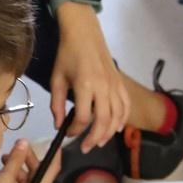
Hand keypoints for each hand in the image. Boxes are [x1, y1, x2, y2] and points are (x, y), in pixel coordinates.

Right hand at [0, 138, 58, 182]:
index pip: (53, 169)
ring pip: (27, 179)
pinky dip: (13, 177)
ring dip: (18, 167)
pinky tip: (2, 172)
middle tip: (19, 146)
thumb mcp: (6, 178)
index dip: (54, 155)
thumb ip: (16, 159)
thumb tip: (24, 143)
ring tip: (6, 158)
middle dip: (29, 159)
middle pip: (38, 173)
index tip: (54, 144)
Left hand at [49, 6, 128, 151]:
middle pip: (104, 120)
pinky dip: (123, 119)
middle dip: (95, 138)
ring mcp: (115, 85)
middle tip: (85, 148)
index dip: (75, 130)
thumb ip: (57, 104)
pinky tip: (117, 128)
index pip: (83, 117)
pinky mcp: (121, 83)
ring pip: (118, 116)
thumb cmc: (67, 55)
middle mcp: (103, 87)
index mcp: (85, 85)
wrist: (85, 34)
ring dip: (109, 132)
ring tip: (100, 142)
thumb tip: (59, 125)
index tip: (67, 134)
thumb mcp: (56, 79)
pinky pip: (126, 105)